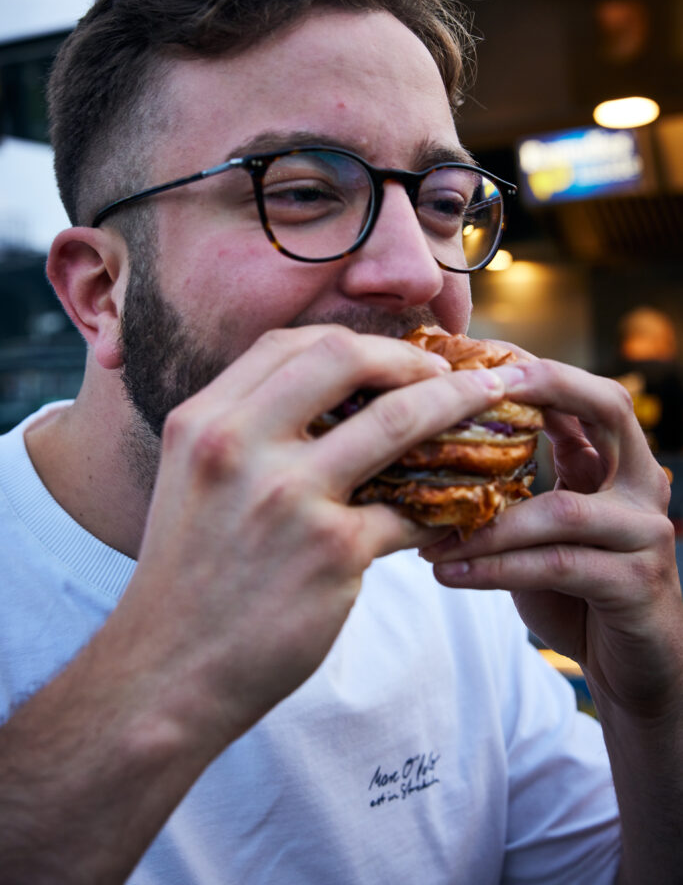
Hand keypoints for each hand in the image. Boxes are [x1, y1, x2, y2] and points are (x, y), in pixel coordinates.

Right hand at [116, 325, 514, 747]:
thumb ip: (245, 433)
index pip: (286, 343)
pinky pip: (410, 509)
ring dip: (456, 403)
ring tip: (490, 402)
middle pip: (343, 357)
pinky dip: (444, 501)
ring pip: (396, 419)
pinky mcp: (333, 551)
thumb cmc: (187, 578)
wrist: (167, 672)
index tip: (388, 357)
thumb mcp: (192, 481)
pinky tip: (461, 503)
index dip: (349, 342)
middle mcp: (238, 446)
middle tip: (446, 373)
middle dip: (408, 356)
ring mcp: (288, 497)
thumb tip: (329, 404)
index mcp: (202, 422)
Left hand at [420, 355, 682, 716]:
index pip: (585, 391)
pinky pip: (555, 565)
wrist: (634, 665)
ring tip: (427, 532)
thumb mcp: (546, 522)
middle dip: (543, 389)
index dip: (532, 369)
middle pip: (608, 409)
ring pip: (560, 509)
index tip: (470, 359)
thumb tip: (434, 442)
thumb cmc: (576, 587)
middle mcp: (641, 484)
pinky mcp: (635, 584)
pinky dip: (495, 567)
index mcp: (618, 461)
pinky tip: (447, 571)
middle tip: (470, 393)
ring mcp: (644, 533)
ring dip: (486, 521)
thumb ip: (518, 481)